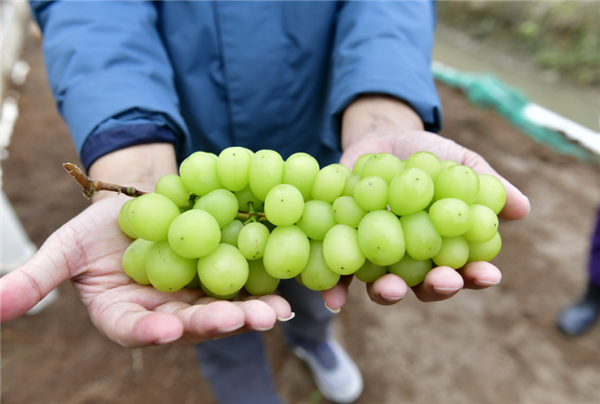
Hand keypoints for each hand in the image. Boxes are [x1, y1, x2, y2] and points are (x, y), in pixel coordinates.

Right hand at [1, 145, 292, 347]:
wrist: (140, 200)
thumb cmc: (97, 226)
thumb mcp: (65, 247)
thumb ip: (37, 278)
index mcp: (125, 315)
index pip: (134, 330)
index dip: (148, 332)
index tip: (164, 331)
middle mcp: (165, 314)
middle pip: (188, 325)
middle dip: (214, 323)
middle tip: (240, 320)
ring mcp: (196, 298)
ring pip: (222, 310)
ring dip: (249, 313)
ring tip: (274, 312)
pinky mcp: (221, 278)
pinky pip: (243, 287)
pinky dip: (263, 290)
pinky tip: (287, 294)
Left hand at [321, 96, 529, 309]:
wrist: (380, 139)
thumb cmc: (427, 157)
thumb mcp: (458, 164)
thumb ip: (485, 184)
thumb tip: (522, 207)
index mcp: (444, 247)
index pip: (465, 270)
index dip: (477, 276)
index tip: (488, 274)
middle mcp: (412, 260)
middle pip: (426, 286)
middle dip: (436, 288)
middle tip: (442, 281)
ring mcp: (378, 258)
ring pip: (384, 286)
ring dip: (389, 292)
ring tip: (391, 288)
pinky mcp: (345, 248)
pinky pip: (340, 273)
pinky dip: (336, 287)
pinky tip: (333, 297)